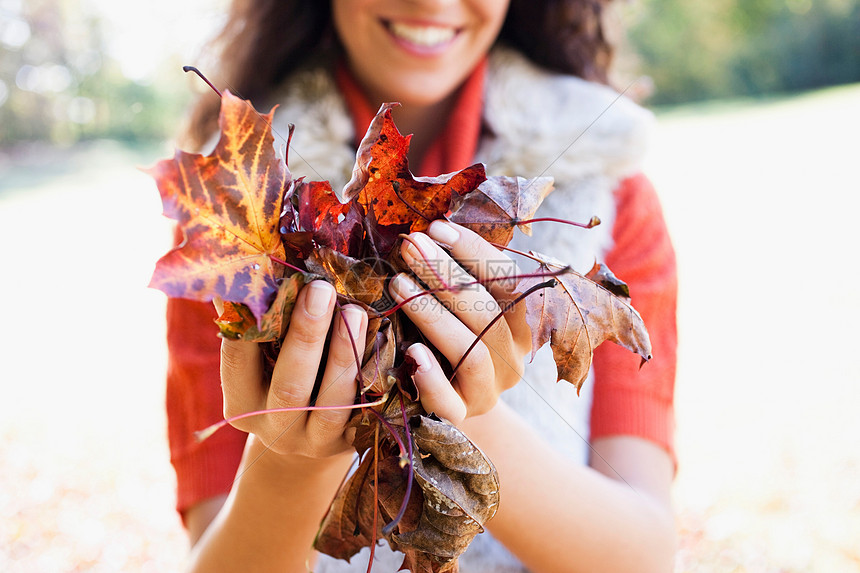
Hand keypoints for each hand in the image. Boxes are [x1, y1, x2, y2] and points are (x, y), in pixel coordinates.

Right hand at [219, 281, 367, 459]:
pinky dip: (376, 378)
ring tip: (356, 312)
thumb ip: (262, 326)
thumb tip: (258, 265)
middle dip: (306, 336)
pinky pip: (369, 413)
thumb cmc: (282, 379)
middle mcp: (275, 429)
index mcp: (242, 404)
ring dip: (345, 355)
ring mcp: (317, 442)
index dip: (250, 322)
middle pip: (289, 387)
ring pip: (333, 404)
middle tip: (321, 289)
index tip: (269, 279)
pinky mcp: (354, 443)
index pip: (238, 361)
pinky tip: (386, 341)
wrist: (312, 440)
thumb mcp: (265, 362)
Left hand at [389, 220, 530, 423]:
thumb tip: (429, 228)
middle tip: (410, 247)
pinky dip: (431, 378)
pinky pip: (450, 403)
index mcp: (519, 323)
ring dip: (434, 315)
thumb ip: (456, 277)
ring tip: (397, 284)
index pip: (506, 280)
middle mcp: (511, 356)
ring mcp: (489, 390)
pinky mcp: (461, 417)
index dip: (473, 251)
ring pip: (472, 352)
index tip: (436, 227)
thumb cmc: (450, 340)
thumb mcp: (461, 308)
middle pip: (487, 312)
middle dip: (445, 275)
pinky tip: (411, 352)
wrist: (449, 404)